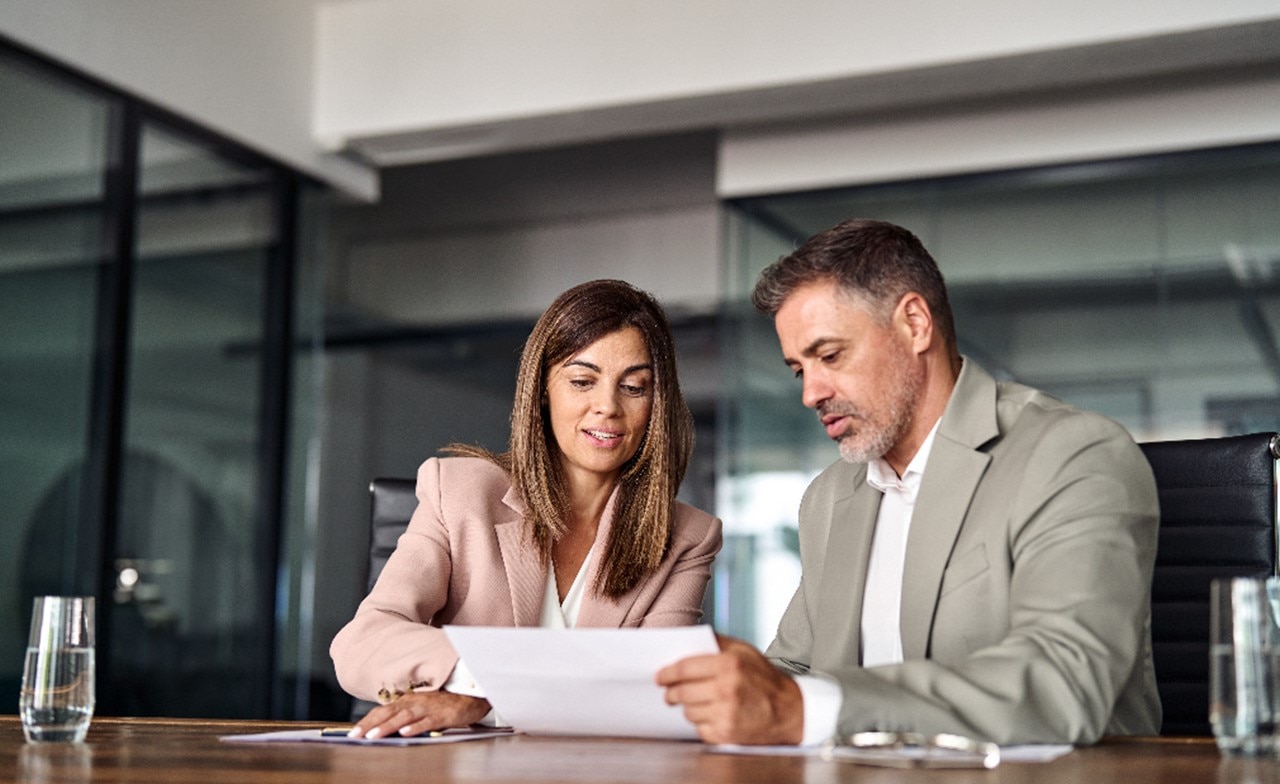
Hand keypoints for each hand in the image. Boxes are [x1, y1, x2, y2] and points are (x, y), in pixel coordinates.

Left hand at [350, 691, 490, 738]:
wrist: (473, 695)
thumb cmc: (446, 703)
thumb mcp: (422, 707)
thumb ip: (405, 716)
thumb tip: (385, 728)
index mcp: (409, 700)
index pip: (383, 710)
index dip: (367, 720)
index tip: (353, 732)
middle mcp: (416, 702)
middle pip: (389, 713)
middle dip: (371, 724)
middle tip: (355, 735)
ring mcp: (429, 708)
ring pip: (404, 717)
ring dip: (388, 726)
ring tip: (374, 736)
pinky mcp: (444, 714)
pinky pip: (428, 721)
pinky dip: (416, 727)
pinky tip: (405, 733)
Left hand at [655, 634, 803, 744]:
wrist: (790, 711)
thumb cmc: (766, 679)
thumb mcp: (745, 651)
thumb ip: (717, 643)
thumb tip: (688, 639)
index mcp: (729, 665)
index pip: (684, 668)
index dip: (667, 672)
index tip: (660, 676)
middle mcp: (726, 689)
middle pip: (681, 691)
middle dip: (671, 692)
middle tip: (670, 692)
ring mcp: (725, 713)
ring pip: (687, 711)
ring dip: (688, 706)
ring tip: (698, 701)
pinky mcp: (726, 733)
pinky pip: (698, 728)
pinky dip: (701, 722)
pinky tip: (713, 714)